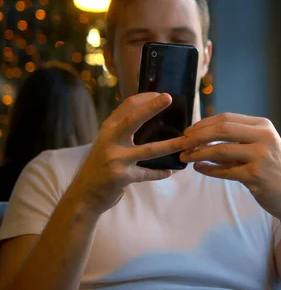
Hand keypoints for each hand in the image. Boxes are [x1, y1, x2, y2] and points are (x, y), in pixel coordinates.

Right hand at [68, 92, 186, 216]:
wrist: (84, 193)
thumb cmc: (100, 164)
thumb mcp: (107, 141)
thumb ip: (122, 129)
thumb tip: (148, 113)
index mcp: (109, 128)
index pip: (127, 105)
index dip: (146, 98)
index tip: (164, 96)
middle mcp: (110, 140)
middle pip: (133, 120)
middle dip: (152, 107)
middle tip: (169, 98)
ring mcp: (116, 158)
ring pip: (148, 149)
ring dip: (170, 145)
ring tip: (186, 142)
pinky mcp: (121, 177)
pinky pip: (147, 173)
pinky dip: (160, 172)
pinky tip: (171, 171)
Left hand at [181, 112, 280, 222]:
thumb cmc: (271, 169)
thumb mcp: (258, 147)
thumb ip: (234, 139)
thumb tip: (199, 135)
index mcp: (263, 125)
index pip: (226, 118)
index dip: (204, 124)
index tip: (188, 131)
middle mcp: (264, 137)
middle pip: (221, 129)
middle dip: (197, 135)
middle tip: (181, 142)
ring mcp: (261, 156)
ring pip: (220, 150)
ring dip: (198, 153)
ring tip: (184, 156)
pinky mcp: (256, 176)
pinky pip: (224, 171)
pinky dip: (208, 169)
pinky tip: (198, 168)